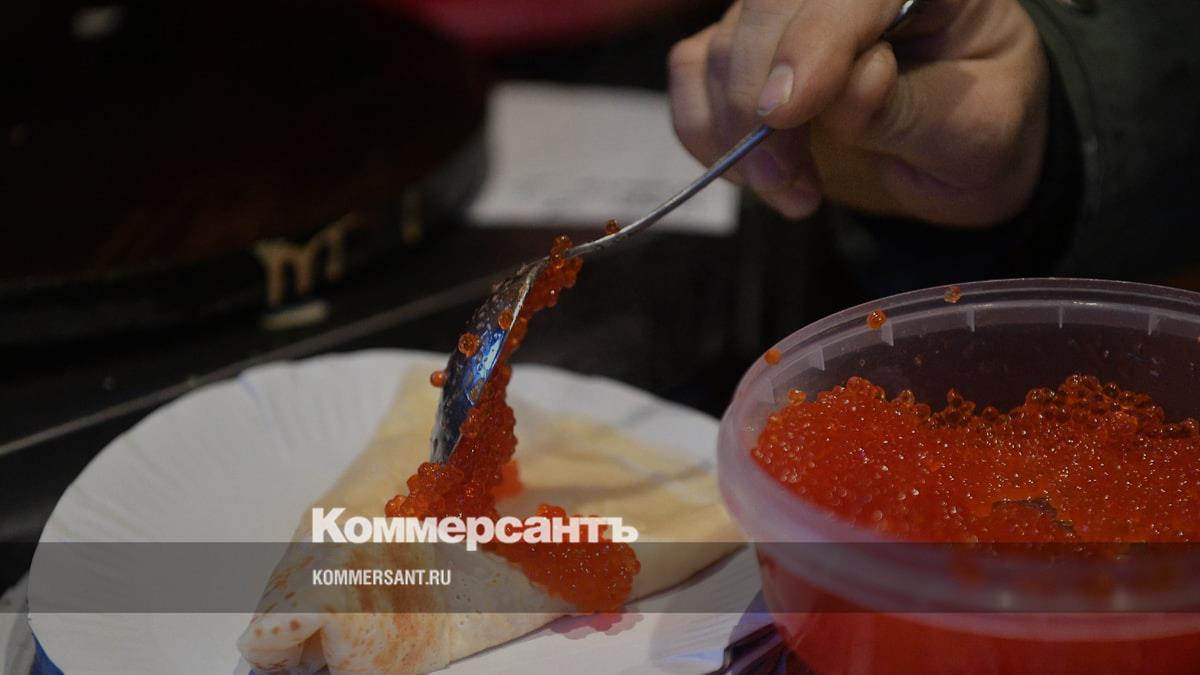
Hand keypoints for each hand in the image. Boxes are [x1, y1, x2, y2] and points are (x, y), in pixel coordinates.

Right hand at [668, 0, 1049, 227]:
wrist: (954, 152)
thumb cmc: (977, 131)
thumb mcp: (975, 131)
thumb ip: (912, 107)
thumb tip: (852, 86)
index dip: (812, 44)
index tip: (786, 114)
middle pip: (767, 9)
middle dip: (760, 103)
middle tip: (786, 184)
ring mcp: (788, 12)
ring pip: (723, 47)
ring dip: (738, 133)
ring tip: (792, 191)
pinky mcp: (746, 48)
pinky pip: (693, 71)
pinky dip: (703, 128)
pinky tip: (751, 173)